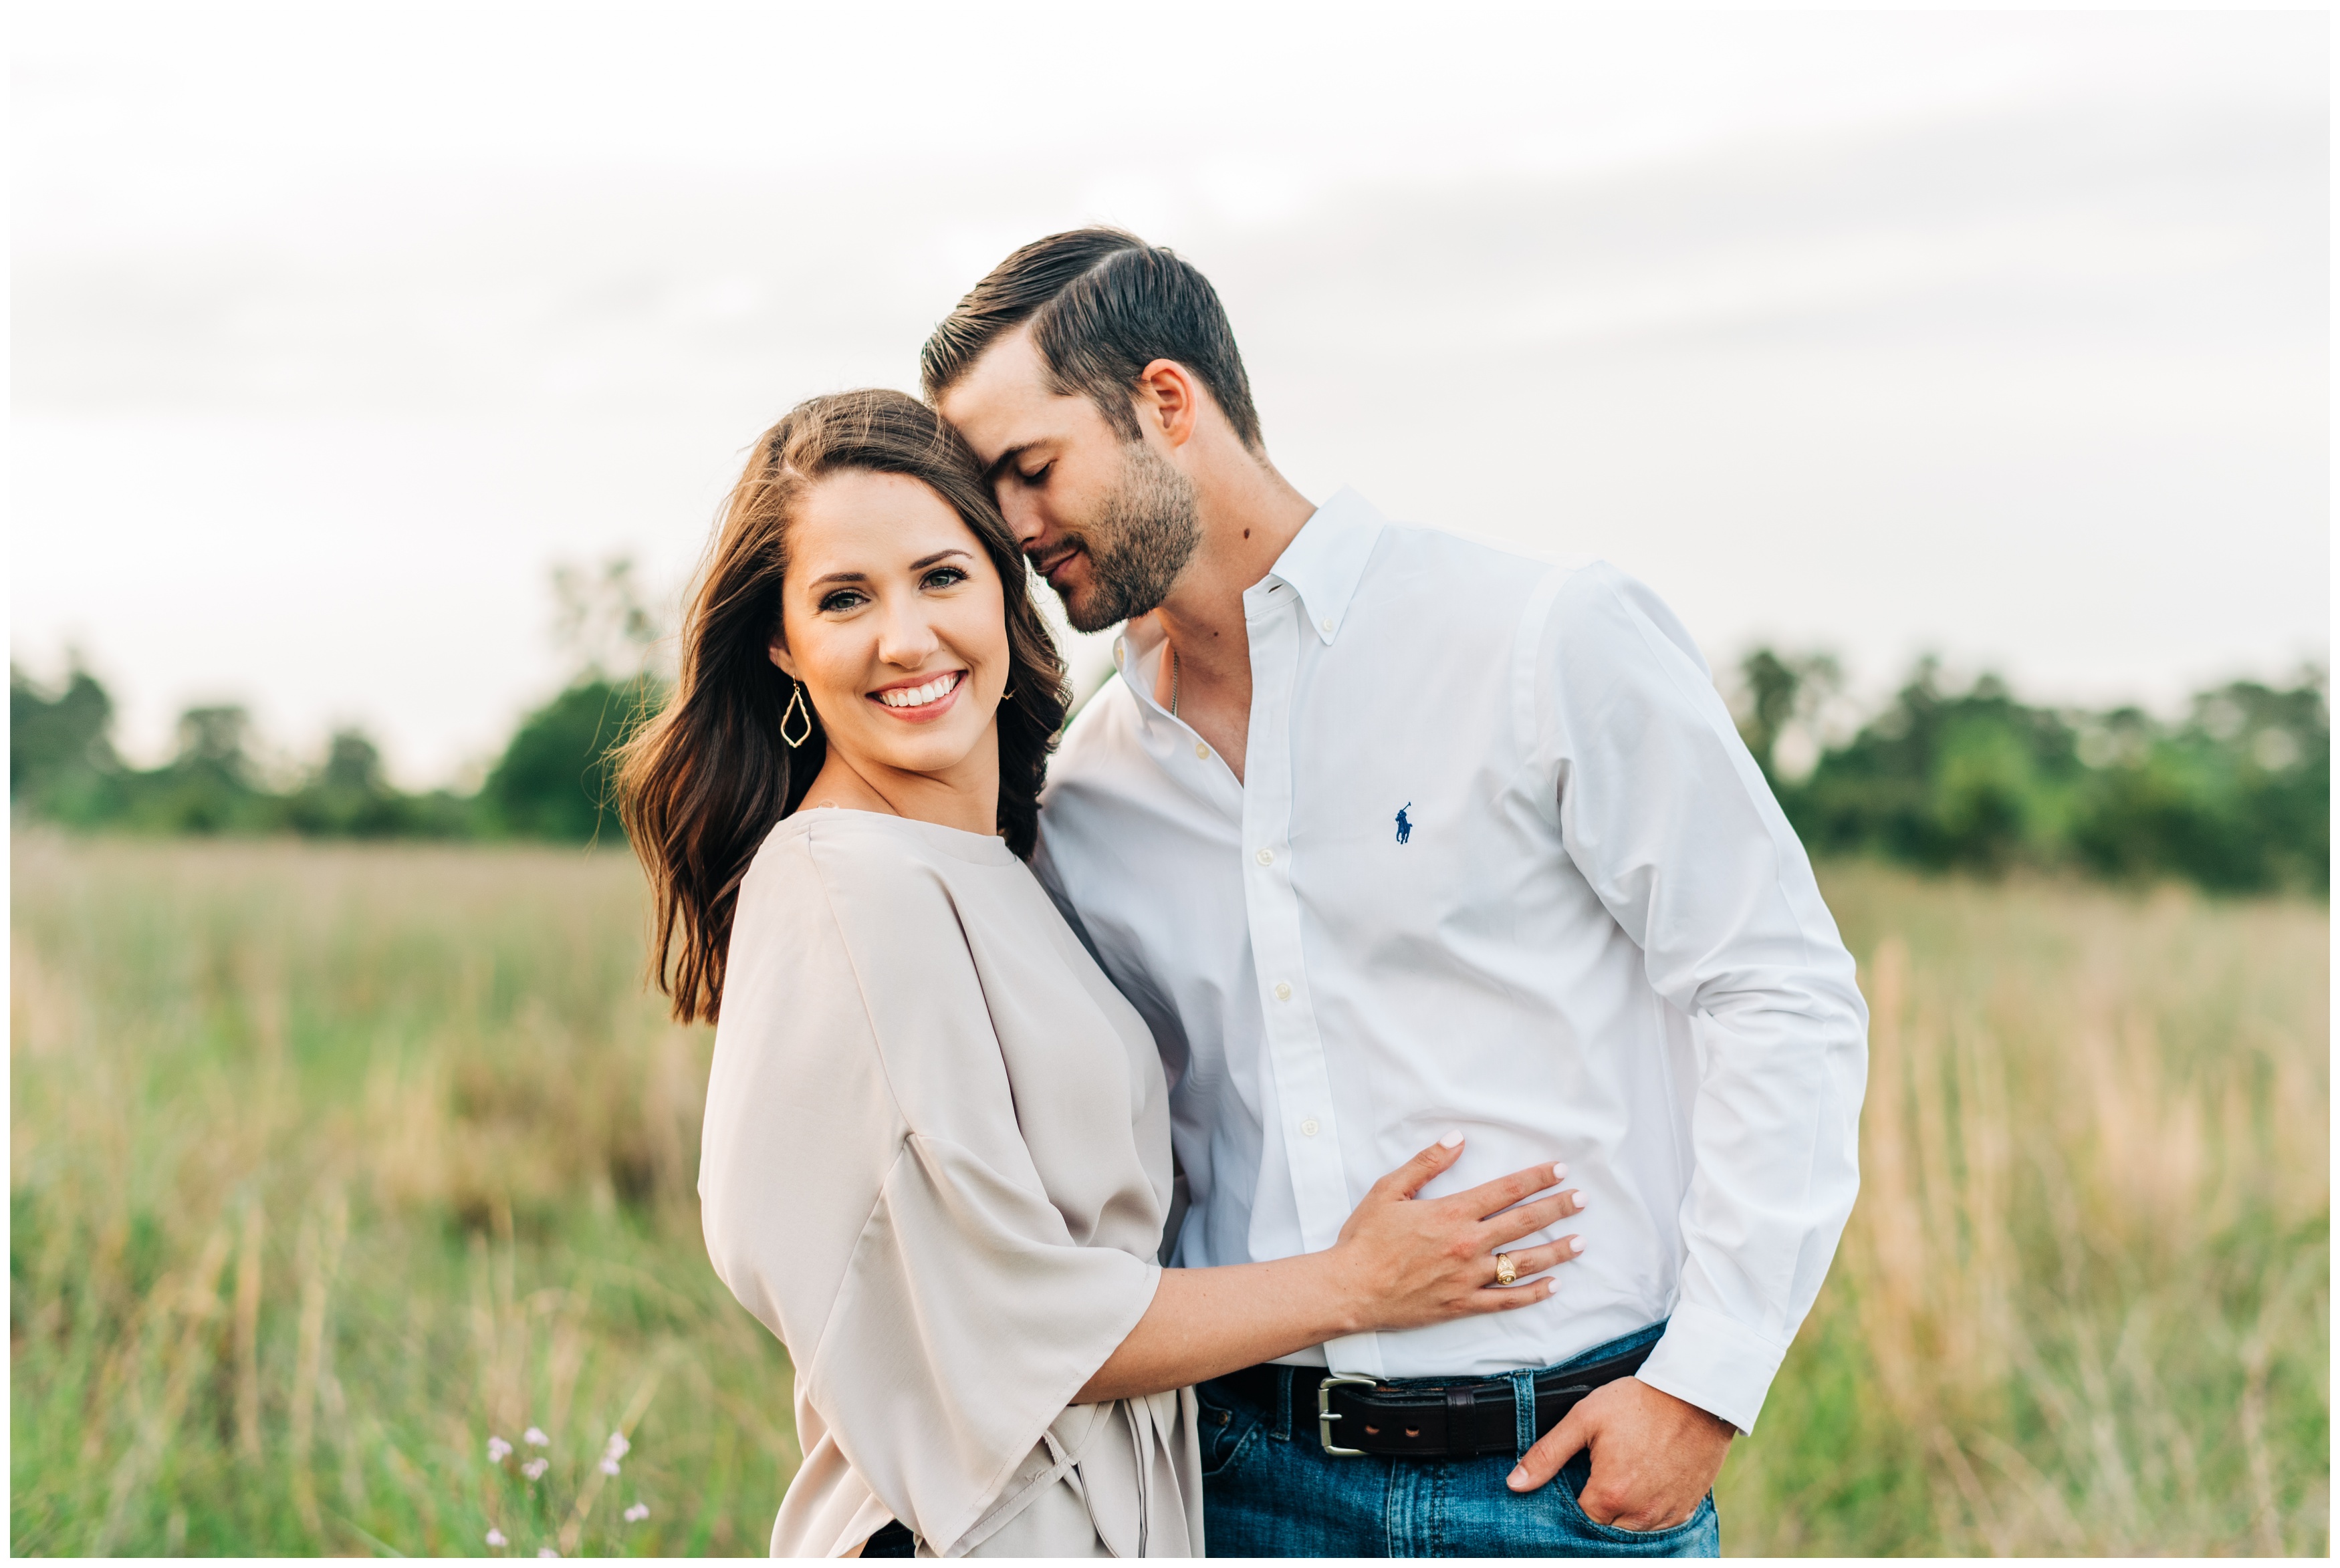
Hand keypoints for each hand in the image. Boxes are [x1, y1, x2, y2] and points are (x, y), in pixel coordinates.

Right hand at [1324, 1135, 1585, 1333]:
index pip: (1506, 1191)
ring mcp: (1468, 1277)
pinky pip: (1506, 1300)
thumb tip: (1457, 1140)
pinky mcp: (1463, 1304)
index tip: (1559, 1170)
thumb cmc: (1364, 1239)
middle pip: (1524, 1223)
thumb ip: (1426, 1164)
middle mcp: (1467, 1244)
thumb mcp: (1389, 1190)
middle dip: (1557, 1209)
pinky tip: (1553, 1286)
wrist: (1350, 1289)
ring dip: (1556, 1251)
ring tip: (1580, 1242)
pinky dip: (1533, 1294)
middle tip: (1581, 1200)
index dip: (1536, 1179)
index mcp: (1452, 1213)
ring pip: (1524, 1263)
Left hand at [1506, 1377, 1733, 1528]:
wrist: (1695, 1394)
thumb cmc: (1639, 1402)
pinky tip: (1643, 1486)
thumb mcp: (1584, 1418)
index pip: (1578, 1519)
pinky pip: (1659, 1526)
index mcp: (1609, 1495)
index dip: (1572, 1502)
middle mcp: (1639, 1514)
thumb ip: (1547, 1454)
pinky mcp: (1686, 1510)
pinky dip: (1647, 1514)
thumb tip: (1515, 1484)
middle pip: (1605, 1529)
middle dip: (1597, 1510)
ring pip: (1632, 1532)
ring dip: (1622, 1514)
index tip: (1576, 1480)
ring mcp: (1665, 1515)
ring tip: (1621, 1480)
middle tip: (1599, 1477)